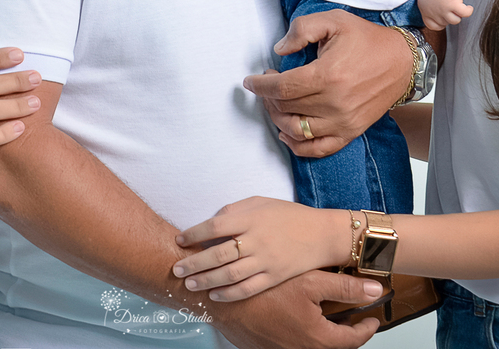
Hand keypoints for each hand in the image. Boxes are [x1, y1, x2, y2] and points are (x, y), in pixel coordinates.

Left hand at [173, 197, 349, 300]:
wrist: (322, 234)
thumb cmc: (289, 215)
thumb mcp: (261, 202)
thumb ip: (235, 209)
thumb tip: (212, 221)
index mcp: (251, 218)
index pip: (215, 227)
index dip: (194, 234)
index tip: (180, 240)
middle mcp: (256, 240)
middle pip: (217, 255)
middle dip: (193, 264)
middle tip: (176, 269)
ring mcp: (266, 261)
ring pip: (229, 275)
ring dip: (206, 281)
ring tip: (190, 285)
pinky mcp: (274, 277)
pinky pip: (247, 289)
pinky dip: (228, 294)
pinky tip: (214, 295)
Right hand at [210, 268, 381, 348]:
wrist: (223, 299)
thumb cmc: (265, 290)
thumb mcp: (310, 282)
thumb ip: (346, 288)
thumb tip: (377, 290)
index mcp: (317, 339)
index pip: (352, 340)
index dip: (366, 327)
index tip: (372, 318)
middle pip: (333, 345)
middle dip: (345, 331)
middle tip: (352, 316)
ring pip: (312, 345)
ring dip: (322, 332)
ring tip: (327, 314)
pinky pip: (291, 343)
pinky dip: (300, 332)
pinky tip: (297, 315)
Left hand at [244, 11, 413, 156]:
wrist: (402, 61)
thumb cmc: (366, 38)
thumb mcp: (334, 20)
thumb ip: (302, 29)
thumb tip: (279, 50)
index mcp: (328, 75)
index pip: (281, 88)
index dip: (260, 85)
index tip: (251, 81)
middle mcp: (334, 103)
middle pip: (286, 109)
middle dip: (268, 97)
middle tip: (266, 84)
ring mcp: (343, 121)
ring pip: (296, 130)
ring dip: (277, 118)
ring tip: (275, 103)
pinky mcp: (351, 132)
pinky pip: (318, 148)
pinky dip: (297, 146)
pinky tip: (286, 132)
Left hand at [417, 0, 471, 30]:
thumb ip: (432, 6)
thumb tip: (442, 13)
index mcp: (424, 8)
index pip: (431, 25)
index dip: (440, 23)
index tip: (445, 19)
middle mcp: (432, 11)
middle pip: (445, 23)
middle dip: (451, 16)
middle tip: (454, 8)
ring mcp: (442, 9)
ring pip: (455, 21)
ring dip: (459, 14)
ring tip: (461, 7)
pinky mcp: (453, 5)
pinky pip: (465, 14)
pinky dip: (468, 11)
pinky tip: (468, 6)